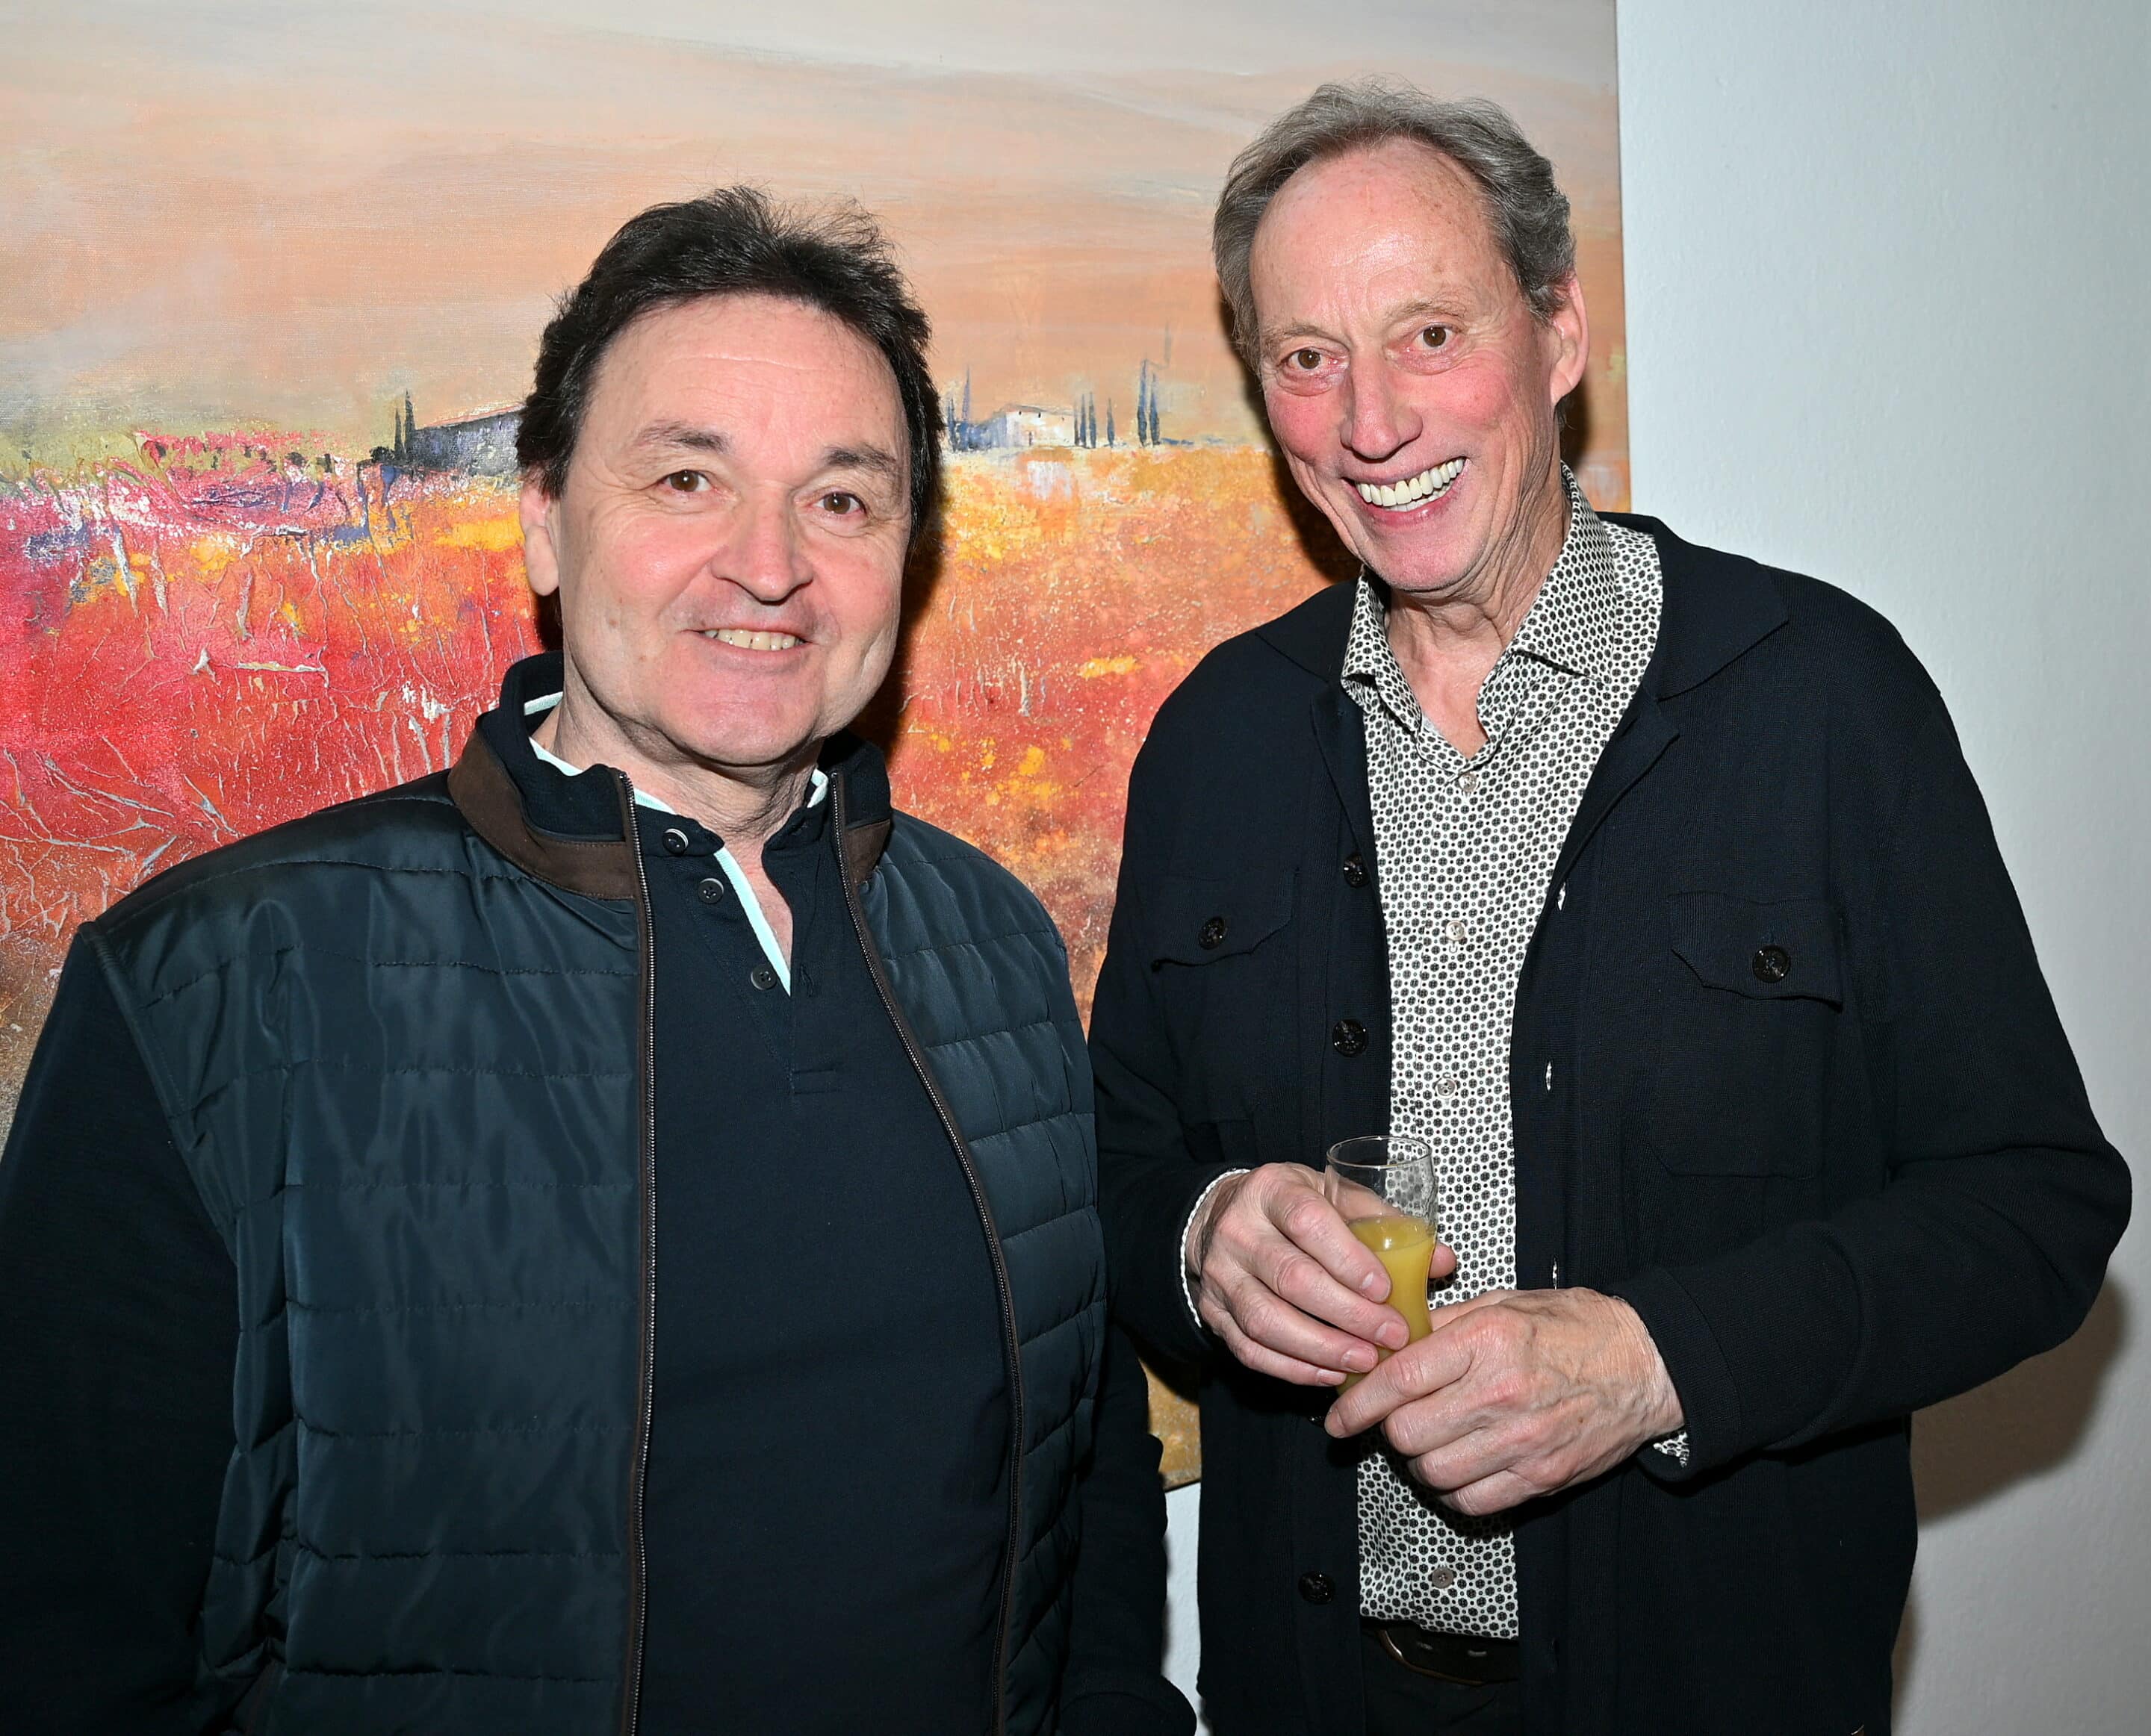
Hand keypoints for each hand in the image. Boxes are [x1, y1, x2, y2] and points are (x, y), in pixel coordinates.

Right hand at [1184, 1164, 1458, 1385]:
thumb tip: (1442, 1260)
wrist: (1223, 1217)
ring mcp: (1220, 1275)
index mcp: (1271, 1190)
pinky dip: (1293, 1368)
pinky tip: (1330, 1375)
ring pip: (1266, 1320)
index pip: (1306, 1221)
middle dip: (1348, 1314)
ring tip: (1365, 1361)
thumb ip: (1385, 1224)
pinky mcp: (1212, 1313)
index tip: (1383, 1288)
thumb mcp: (1333, 1196)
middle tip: (1392, 1336)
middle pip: (1291, 1277)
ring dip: (1321, 1348)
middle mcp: (1237, 1230)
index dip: (1347, 1258)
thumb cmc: (1292, 1207)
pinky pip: (1250, 1350)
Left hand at [1323, 1287, 1681, 1514]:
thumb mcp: (1504, 1303)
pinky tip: (1461, 1465)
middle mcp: (1502, 1393)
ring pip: (1434, 1473)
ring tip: (1432, 1440)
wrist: (1647, 1364)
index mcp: (1487, 1341)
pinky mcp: (1543, 1477)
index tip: (1339, 1415)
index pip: (1399, 1379)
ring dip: (1420, 1461)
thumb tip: (1389, 1338)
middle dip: (1390, 1428)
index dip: (1357, 1402)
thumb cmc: (1576, 1327)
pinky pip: (1473, 1502)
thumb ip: (1444, 1323)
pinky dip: (1454, 1490)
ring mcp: (1524, 1441)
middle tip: (1397, 1417)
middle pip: (1408, 1432)